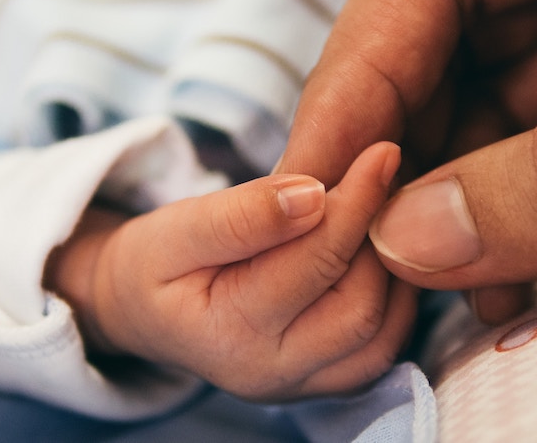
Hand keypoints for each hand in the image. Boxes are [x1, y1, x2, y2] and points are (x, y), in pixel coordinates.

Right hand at [45, 142, 417, 400]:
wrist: (142, 310)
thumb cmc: (156, 262)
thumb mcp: (178, 228)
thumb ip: (241, 214)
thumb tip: (314, 195)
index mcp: (230, 333)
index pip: (315, 262)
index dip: (356, 201)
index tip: (381, 151)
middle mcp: (271, 373)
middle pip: (360, 306)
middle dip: (380, 238)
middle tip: (386, 178)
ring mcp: (301, 387)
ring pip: (382, 334)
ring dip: (394, 269)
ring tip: (382, 211)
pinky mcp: (323, 383)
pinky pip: (382, 348)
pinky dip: (394, 298)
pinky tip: (379, 251)